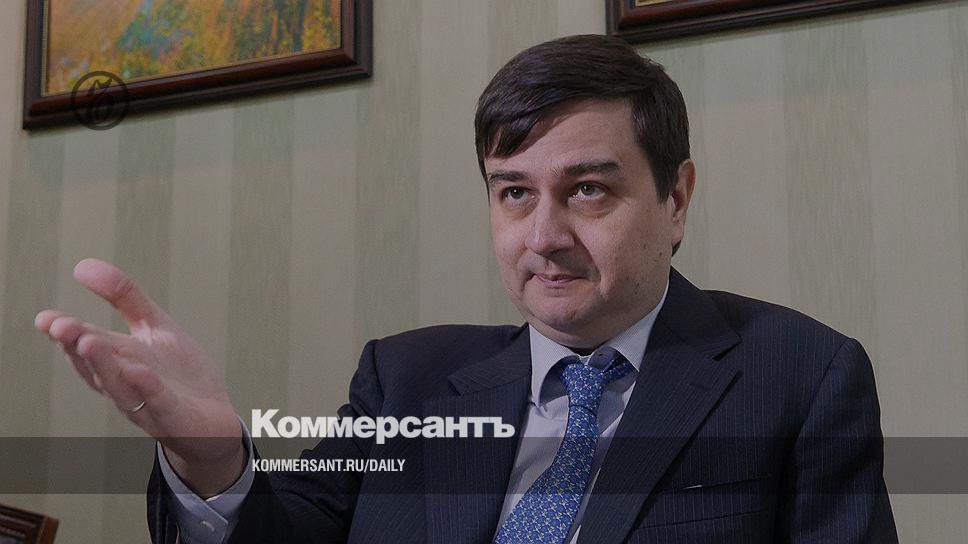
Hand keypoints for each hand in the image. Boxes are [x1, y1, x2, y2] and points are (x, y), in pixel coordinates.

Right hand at [35, 258, 244, 495]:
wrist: (215, 420)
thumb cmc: (179, 375)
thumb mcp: (155, 327)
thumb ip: (124, 297)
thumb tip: (83, 266)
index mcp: (119, 360)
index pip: (86, 345)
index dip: (65, 333)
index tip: (45, 319)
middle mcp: (126, 382)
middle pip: (96, 365)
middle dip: (77, 345)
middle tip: (60, 325)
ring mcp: (147, 402)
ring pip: (119, 386)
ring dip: (102, 365)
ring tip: (88, 341)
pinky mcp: (174, 416)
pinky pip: (158, 402)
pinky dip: (148, 388)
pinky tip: (139, 371)